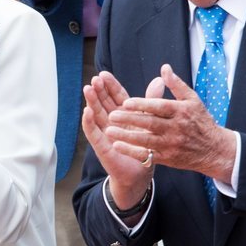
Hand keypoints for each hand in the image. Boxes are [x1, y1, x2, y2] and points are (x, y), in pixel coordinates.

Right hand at [82, 71, 163, 208]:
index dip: (109, 85)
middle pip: (103, 102)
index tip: (103, 73)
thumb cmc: (144, 145)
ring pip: (96, 115)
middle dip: (98, 90)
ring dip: (91, 102)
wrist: (141, 171)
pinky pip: (93, 133)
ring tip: (87, 89)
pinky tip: (87, 112)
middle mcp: (112, 122)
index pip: (115, 96)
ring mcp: (105, 133)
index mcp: (124, 114)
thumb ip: (150, 101)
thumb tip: (158, 80)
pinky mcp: (102, 146)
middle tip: (95, 79)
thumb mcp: (149, 119)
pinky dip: (89, 123)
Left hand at [107, 65, 235, 183]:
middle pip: (150, 123)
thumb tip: (164, 68)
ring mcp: (171, 144)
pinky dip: (132, 151)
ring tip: (109, 130)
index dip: (142, 104)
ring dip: (126, 136)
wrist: (214, 150)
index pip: (159, 107)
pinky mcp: (168, 158)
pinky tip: (117, 146)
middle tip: (112, 115)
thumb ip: (176, 84)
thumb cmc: (201, 121)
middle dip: (130, 119)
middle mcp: (176, 128)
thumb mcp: (193, 99)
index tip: (125, 102)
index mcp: (181, 111)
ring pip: (146, 140)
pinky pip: (147, 155)